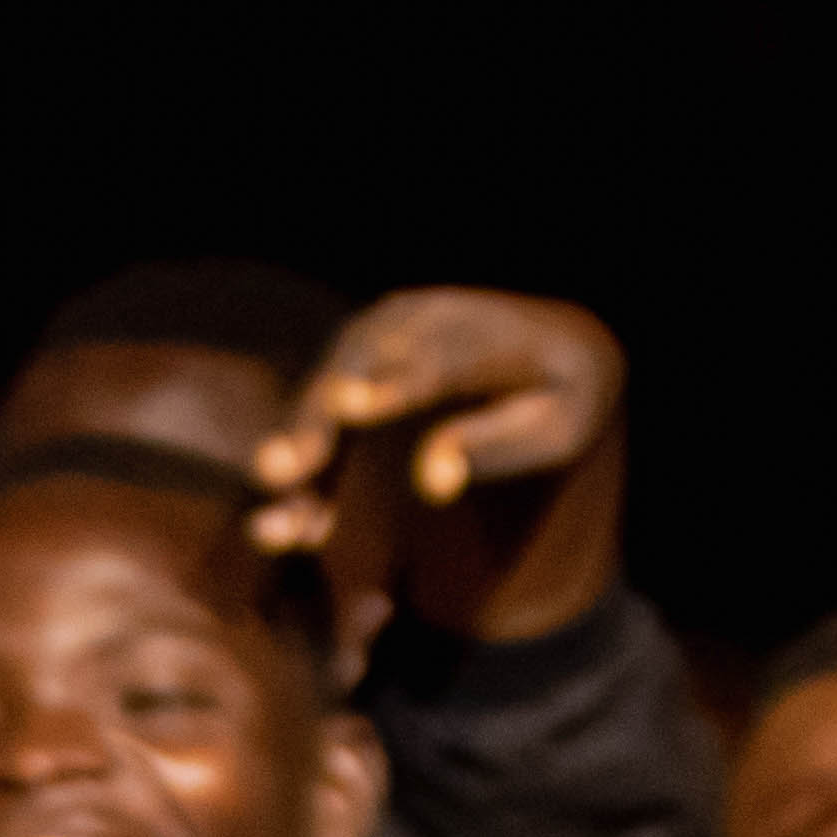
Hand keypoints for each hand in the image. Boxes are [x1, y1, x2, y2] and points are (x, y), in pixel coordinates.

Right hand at [247, 286, 626, 652]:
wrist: (553, 340)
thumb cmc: (562, 395)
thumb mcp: (555, 427)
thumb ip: (492, 447)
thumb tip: (431, 482)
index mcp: (485, 330)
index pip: (432, 361)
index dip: (388, 387)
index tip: (346, 408)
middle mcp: (423, 316)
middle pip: (359, 366)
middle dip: (316, 417)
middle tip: (278, 472)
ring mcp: (385, 330)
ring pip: (329, 385)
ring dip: (297, 446)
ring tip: (275, 520)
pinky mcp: (361, 356)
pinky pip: (325, 406)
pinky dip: (306, 458)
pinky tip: (293, 519)